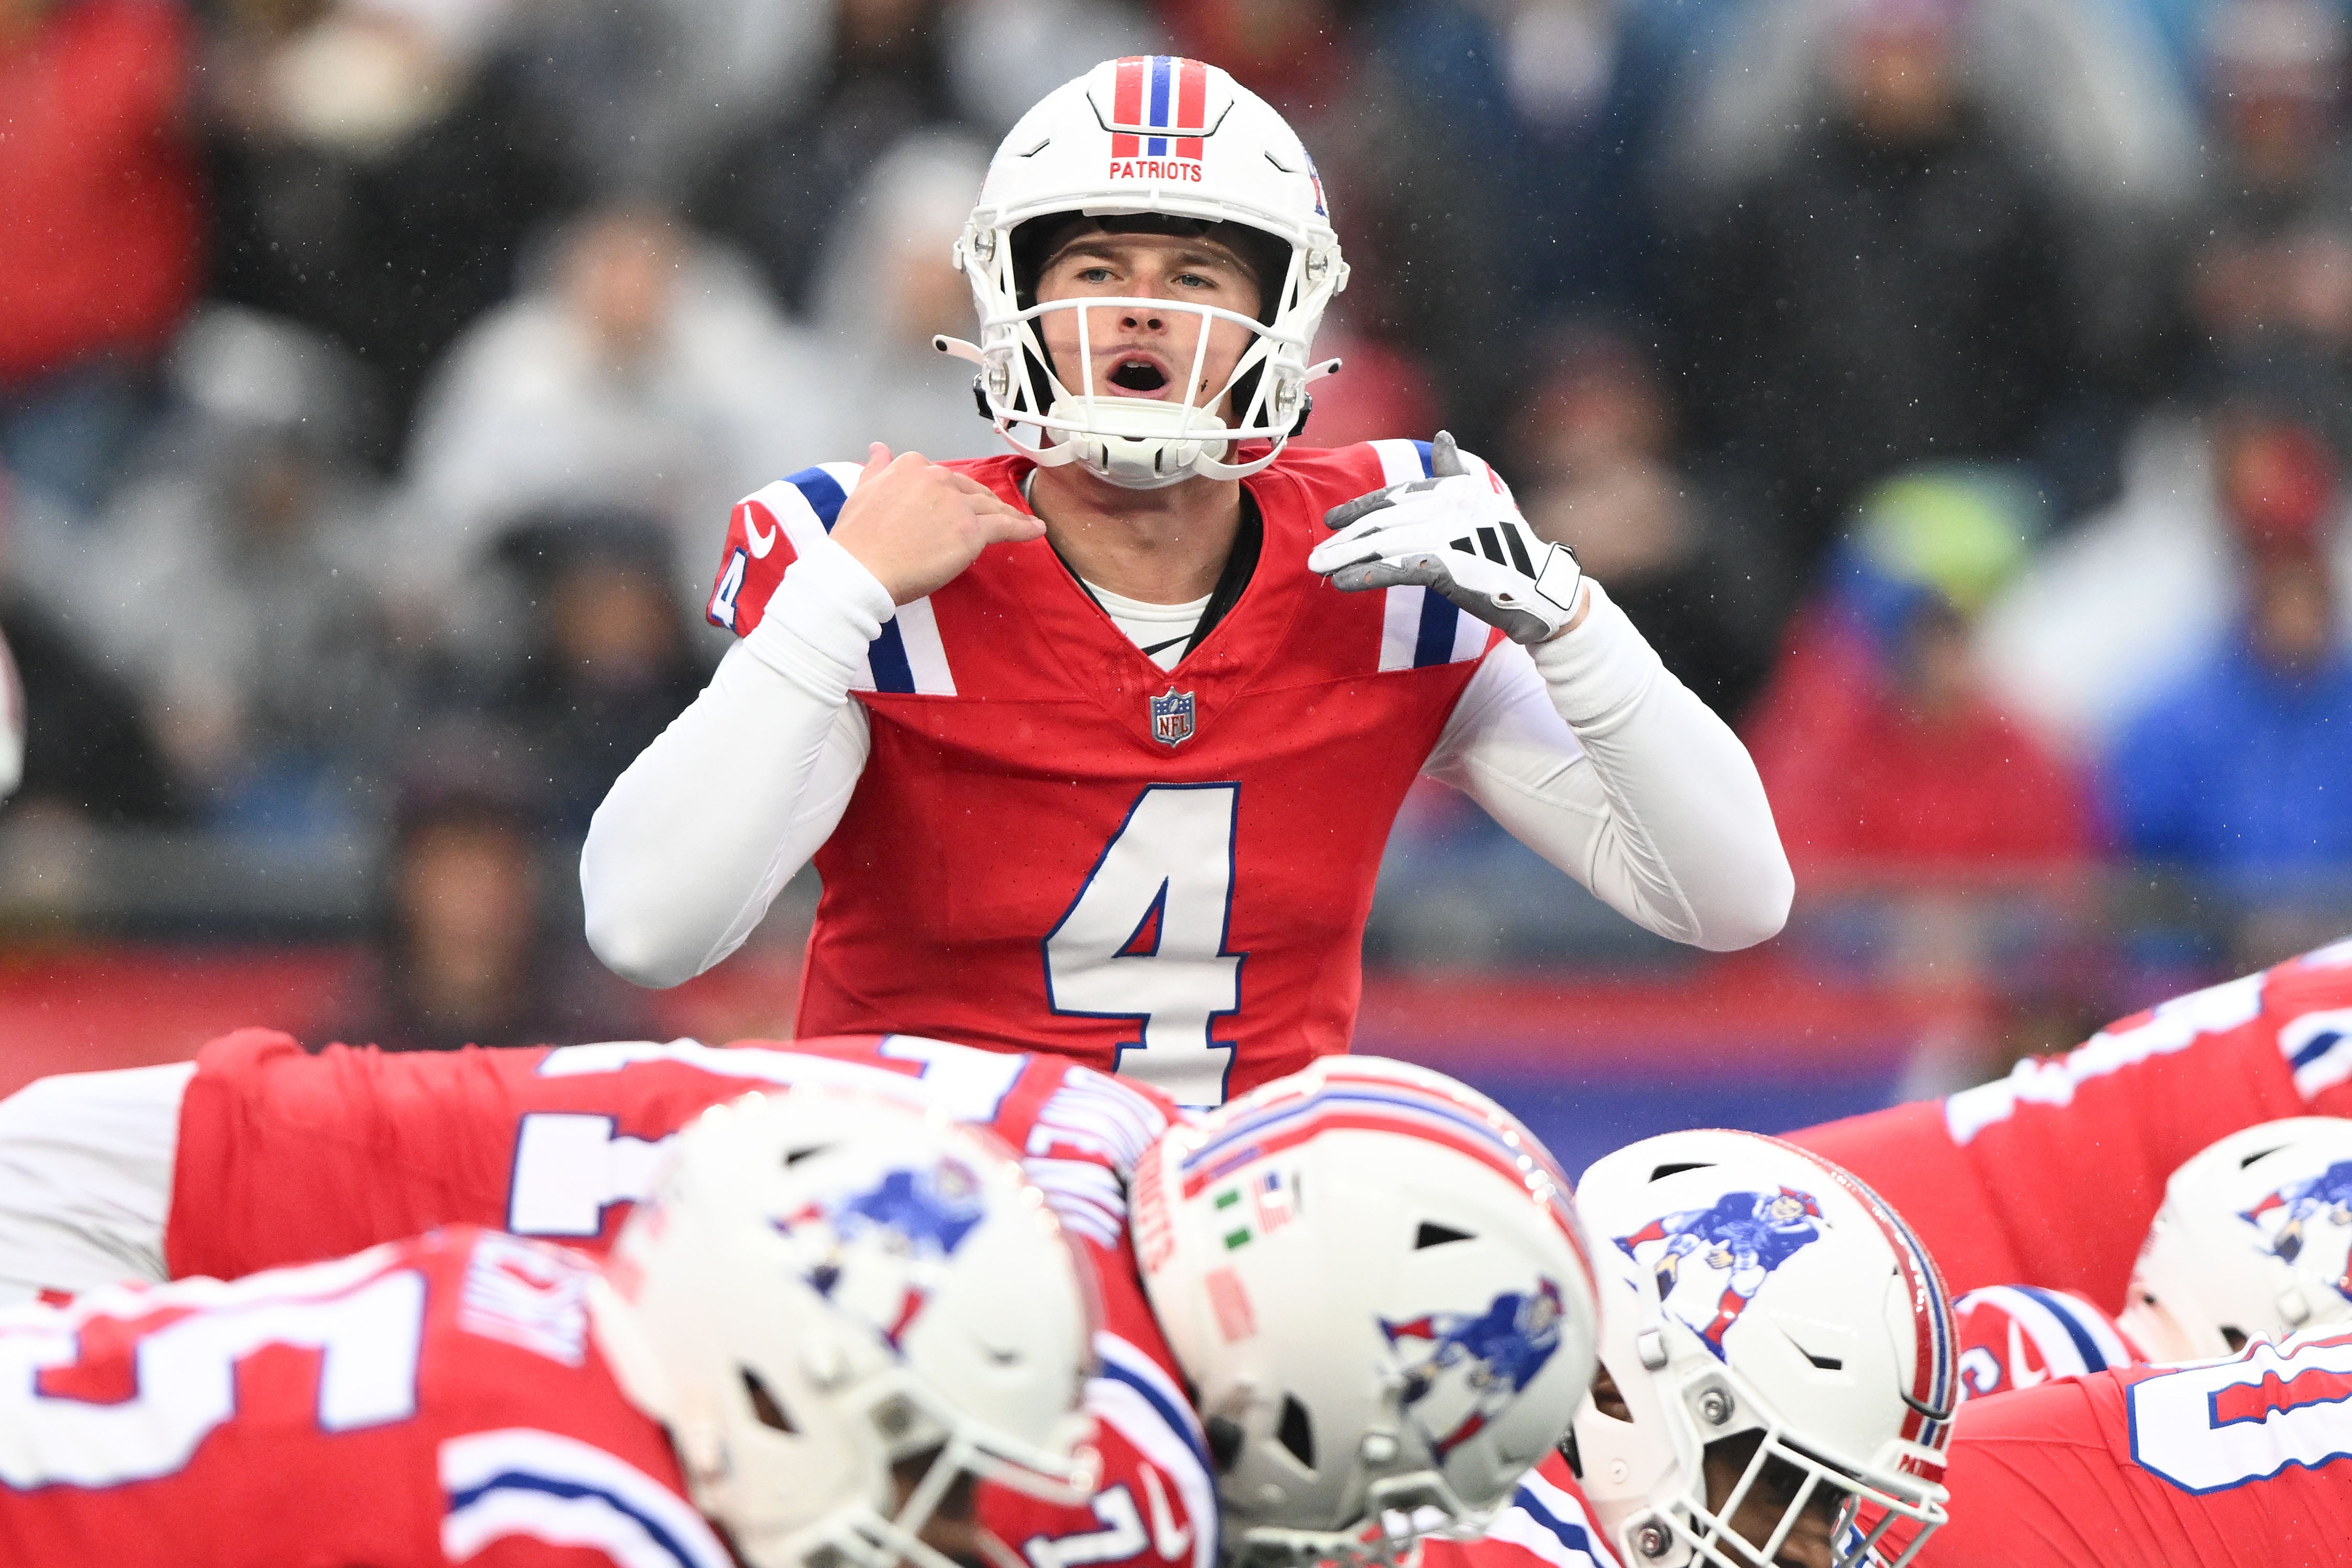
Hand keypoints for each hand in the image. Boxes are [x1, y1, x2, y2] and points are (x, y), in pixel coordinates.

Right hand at [827, 444, 1044, 604]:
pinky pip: (1006, 526)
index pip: (942, 477)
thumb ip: (876, 468)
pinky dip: (1024, 528)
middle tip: (994, 514)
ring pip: (990, 507)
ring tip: (1021, 521)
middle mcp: (937, 478)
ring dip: (1007, 513)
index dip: (953, 492)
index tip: (958, 503)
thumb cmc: (857, 539)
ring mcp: (957, 504)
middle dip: (983, 502)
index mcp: (911, 466)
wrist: (860, 570)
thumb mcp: (862, 491)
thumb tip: (879, 447)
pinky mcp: (972, 531)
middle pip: (970, 490)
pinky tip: (1037, 530)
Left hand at [1307, 431, 1586, 642]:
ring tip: (1319, 568)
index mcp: (1454, 489)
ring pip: (1385, 544)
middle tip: (1316, 554)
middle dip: (1346, 537)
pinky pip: (1397, 569)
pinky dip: (1366, 574)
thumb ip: (1454, 473)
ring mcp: (1450, 536)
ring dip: (1346, 556)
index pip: (1397, 495)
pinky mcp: (1449, 567)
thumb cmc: (1507, 549)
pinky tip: (1342, 583)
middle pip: (1384, 521)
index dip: (1361, 507)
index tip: (1332, 520)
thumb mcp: (1480, 504)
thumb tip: (1443, 437)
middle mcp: (1450, 506)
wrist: (1539, 591)